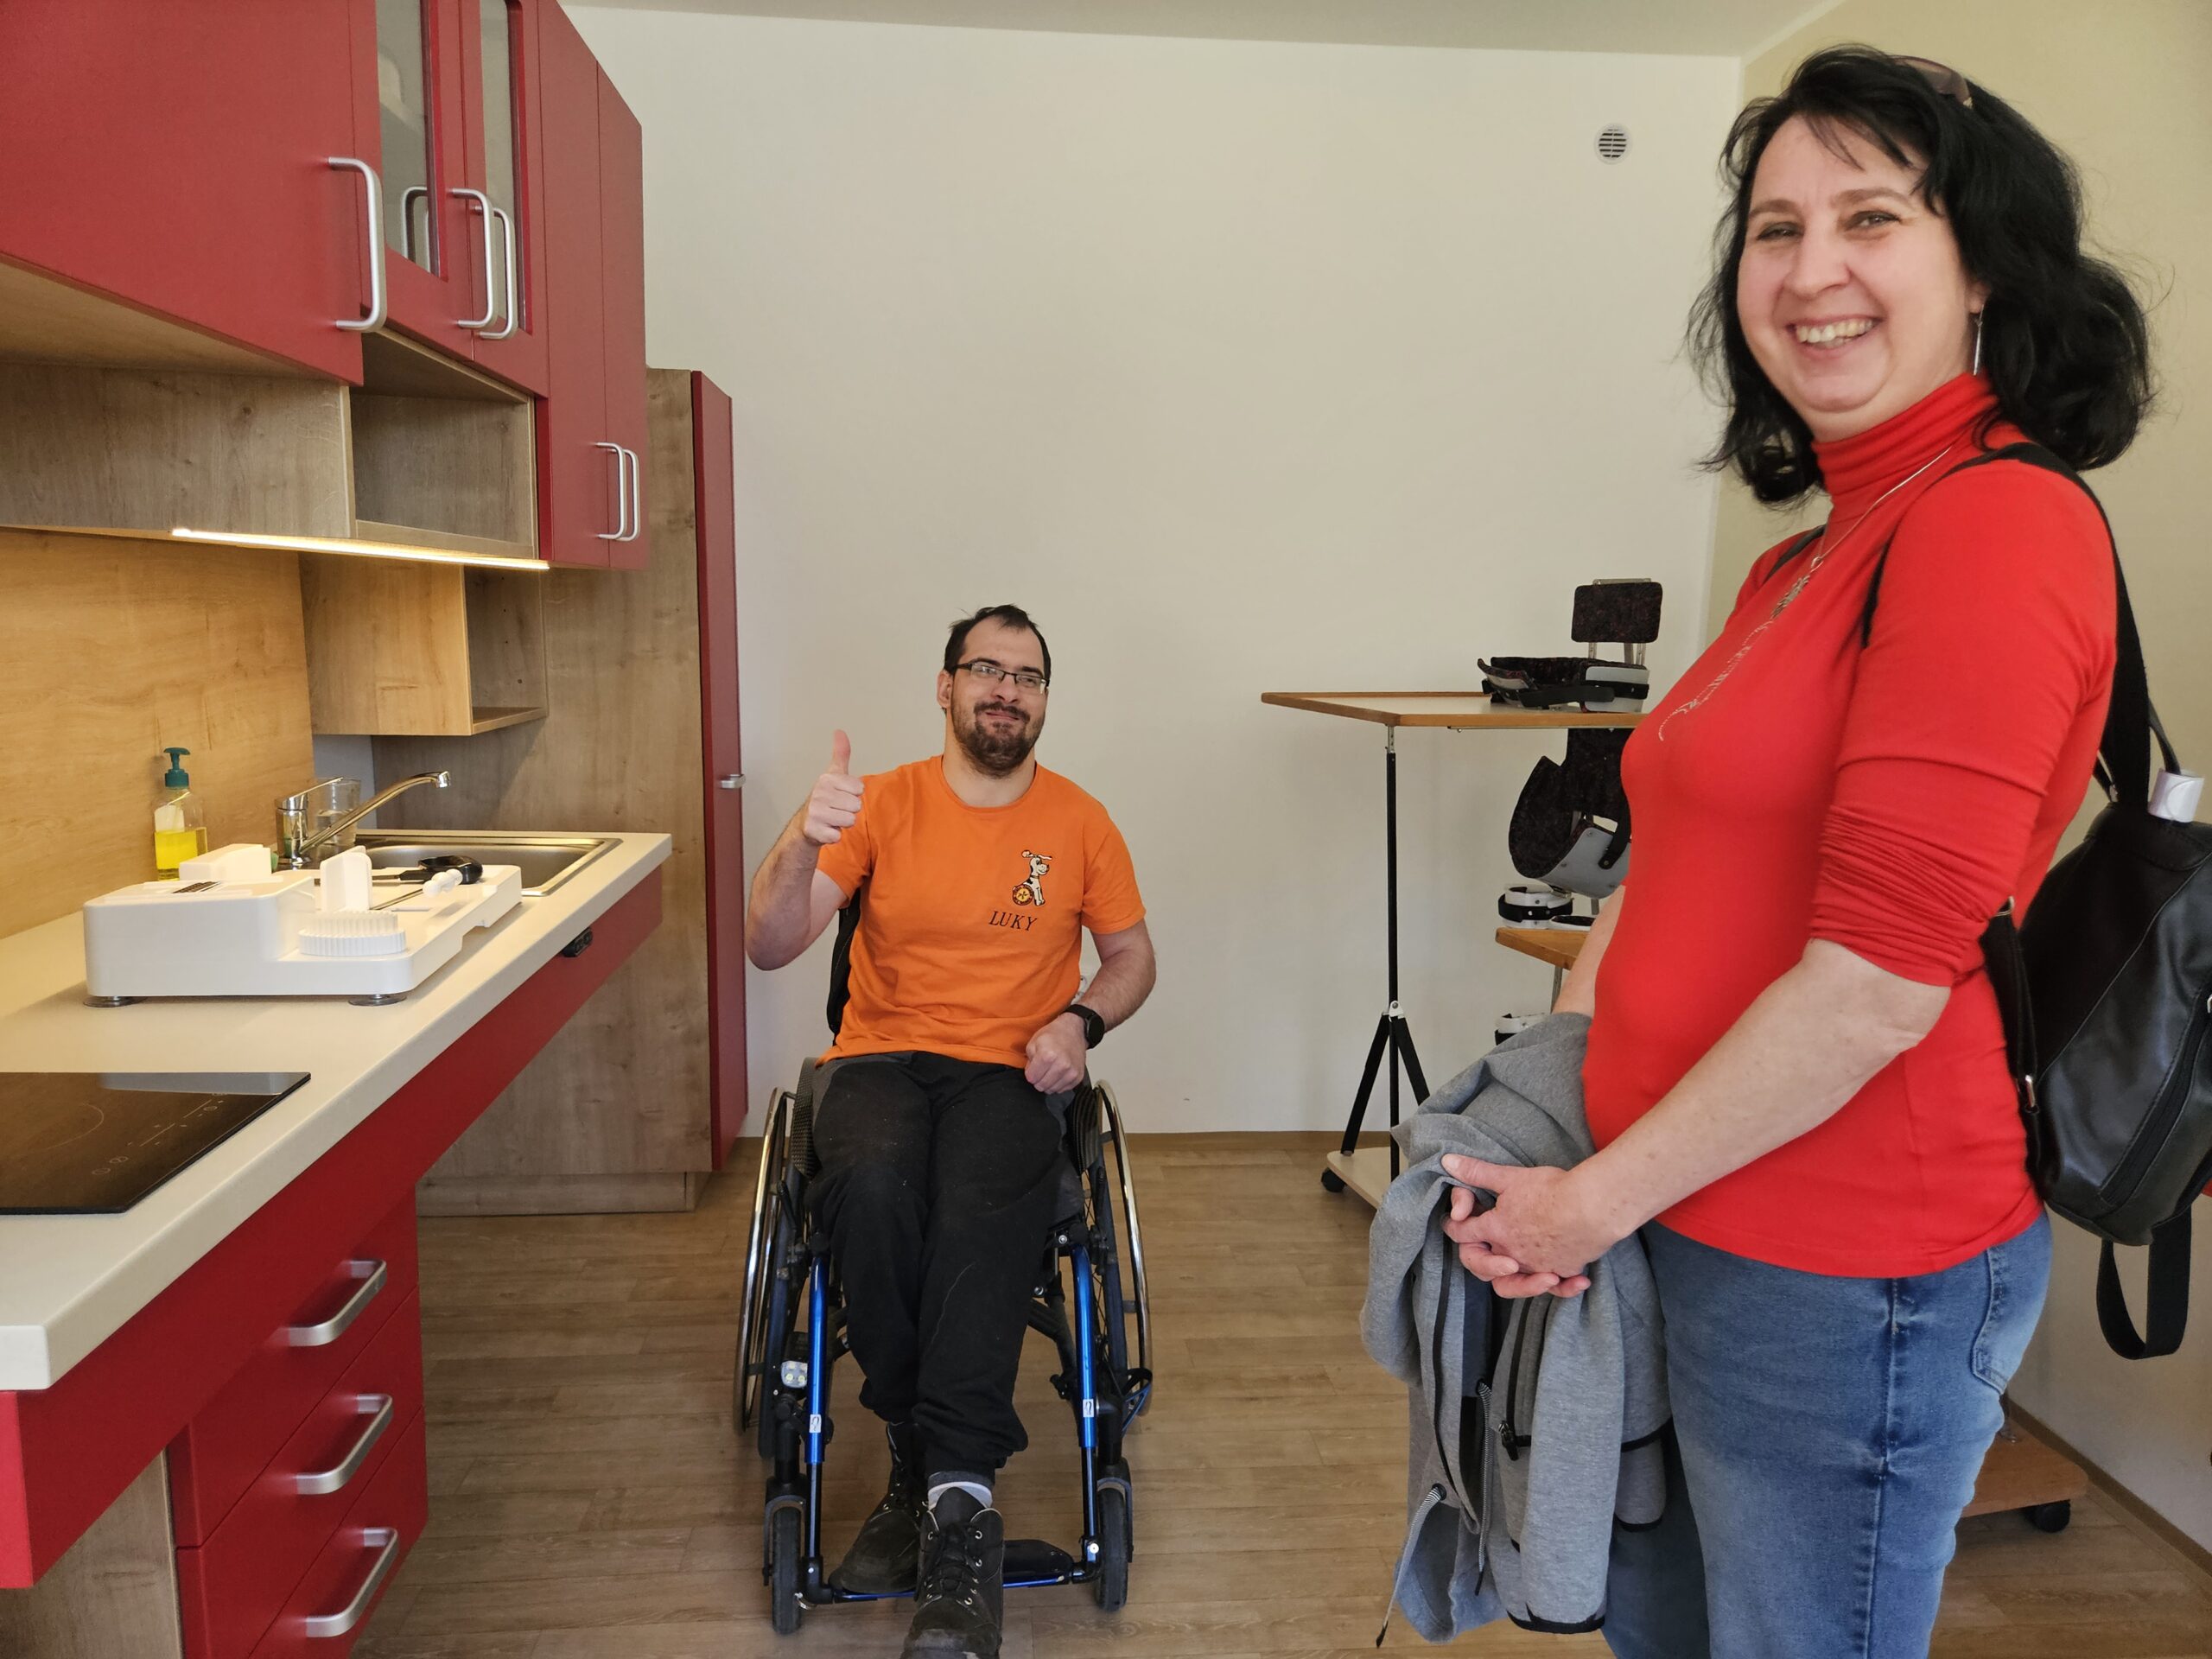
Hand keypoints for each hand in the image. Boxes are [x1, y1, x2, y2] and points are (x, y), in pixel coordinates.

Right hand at [802, 731, 863, 846]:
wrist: (806, 824)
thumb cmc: (825, 798)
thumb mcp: (834, 774)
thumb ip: (841, 754)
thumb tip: (840, 731)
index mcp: (827, 779)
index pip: (859, 790)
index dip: (853, 795)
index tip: (841, 795)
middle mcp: (819, 793)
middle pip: (856, 806)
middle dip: (848, 810)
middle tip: (836, 809)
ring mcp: (815, 812)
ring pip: (850, 821)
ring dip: (843, 823)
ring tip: (832, 818)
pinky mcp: (814, 830)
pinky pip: (838, 836)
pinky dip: (834, 836)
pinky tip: (825, 829)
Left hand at [1024, 1013, 1087, 1094]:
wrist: (1073, 1031)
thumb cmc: (1054, 1035)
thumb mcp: (1034, 1042)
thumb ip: (1028, 1061)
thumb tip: (1031, 1075)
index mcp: (1047, 1055)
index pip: (1031, 1078)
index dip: (1030, 1073)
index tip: (1034, 1067)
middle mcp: (1061, 1065)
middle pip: (1041, 1086)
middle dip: (1039, 1079)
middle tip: (1043, 1068)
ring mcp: (1071, 1072)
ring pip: (1052, 1090)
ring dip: (1049, 1082)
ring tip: (1051, 1069)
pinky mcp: (1078, 1077)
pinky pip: (1063, 1089)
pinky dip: (1059, 1083)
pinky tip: (1059, 1072)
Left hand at [1439, 1157, 1614, 1299]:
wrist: (1590, 1206)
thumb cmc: (1550, 1190)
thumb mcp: (1510, 1177)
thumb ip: (1478, 1173)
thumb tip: (1447, 1161)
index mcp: (1496, 1230)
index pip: (1463, 1233)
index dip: (1455, 1226)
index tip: (1457, 1223)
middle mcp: (1513, 1253)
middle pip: (1485, 1267)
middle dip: (1481, 1260)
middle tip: (1489, 1250)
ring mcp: (1539, 1265)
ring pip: (1520, 1283)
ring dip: (1522, 1282)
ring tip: (1532, 1274)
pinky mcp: (1564, 1269)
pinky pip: (1560, 1285)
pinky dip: (1564, 1286)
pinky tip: (1575, 1281)